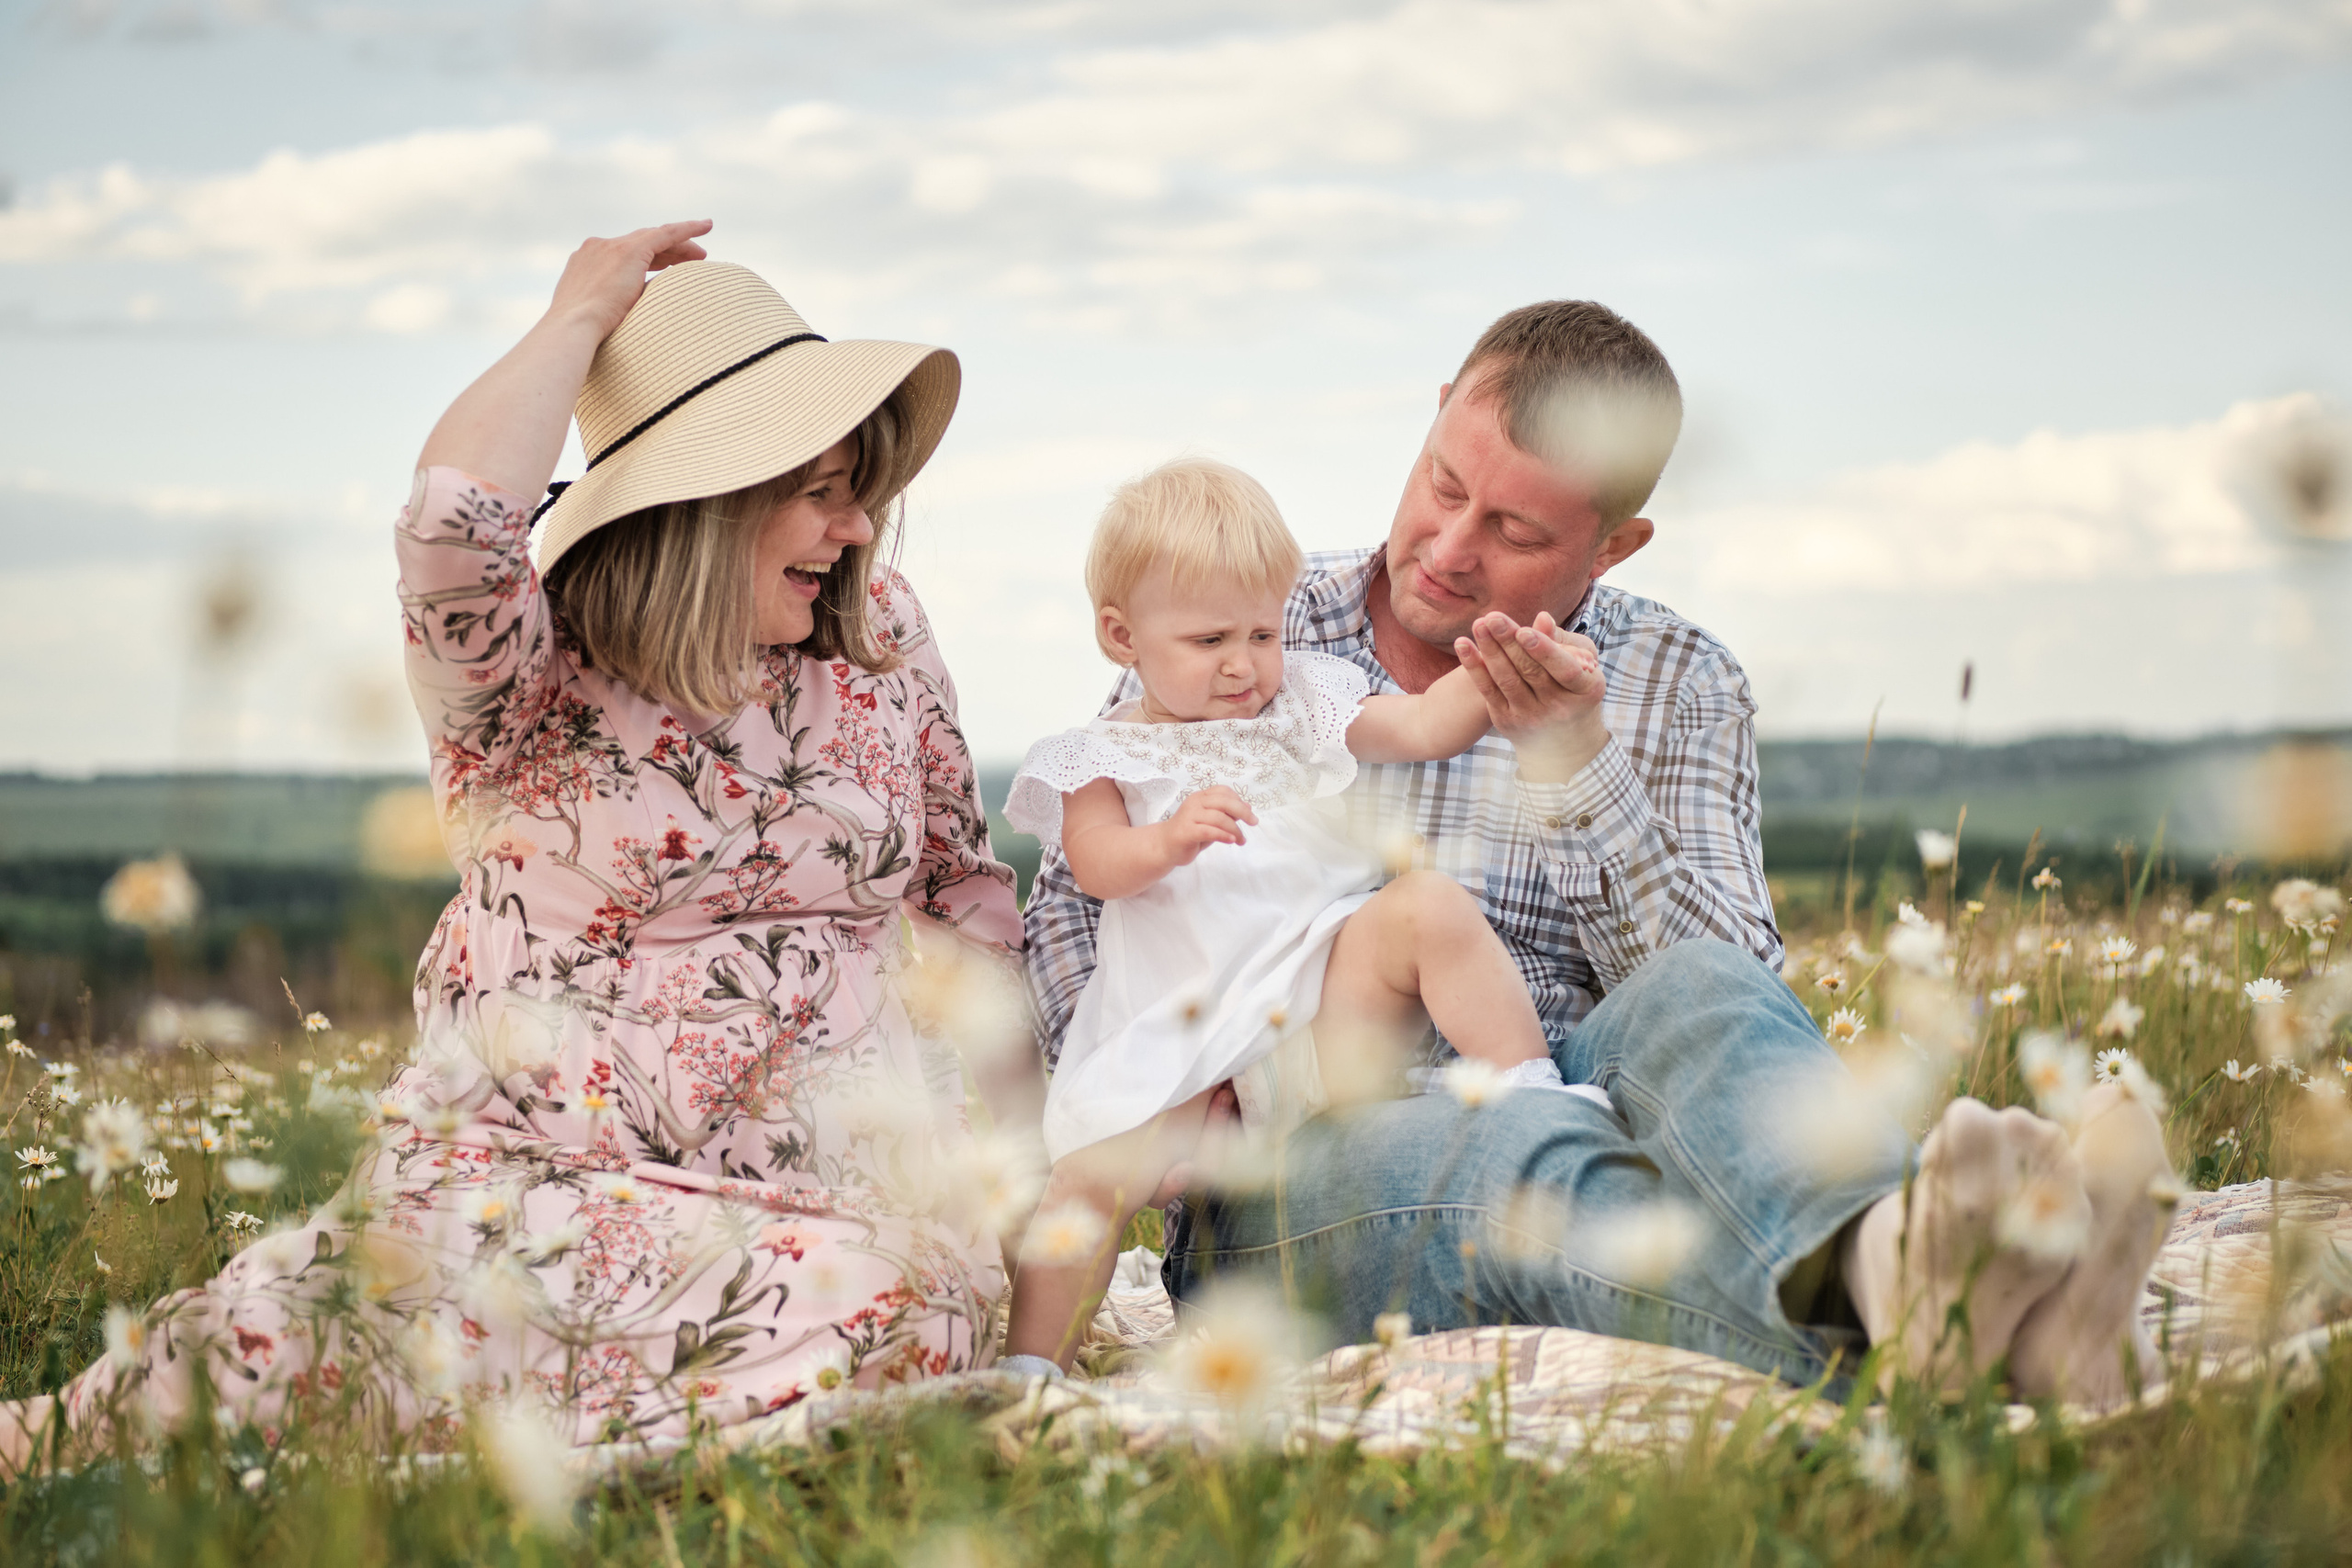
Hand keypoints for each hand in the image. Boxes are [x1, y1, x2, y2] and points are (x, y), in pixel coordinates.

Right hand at [544, 220, 713, 341]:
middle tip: (690, 260)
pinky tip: (707, 226)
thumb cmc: (582, 336)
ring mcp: (611, 246)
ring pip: (654, 238)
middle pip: (640, 243)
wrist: (573, 328)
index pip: (622, 255)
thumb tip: (632, 318)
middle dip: (666, 252)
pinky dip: (688, 229)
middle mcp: (597, 248)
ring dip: (680, 246)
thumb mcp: (595, 317)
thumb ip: (612, 308)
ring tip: (701, 256)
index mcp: (585, 263)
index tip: (662, 266)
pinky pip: (666, 234)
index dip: (646, 259)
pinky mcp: (629, 250)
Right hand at [1157, 787, 1255, 869]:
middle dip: (1242, 812)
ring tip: (1241, 840)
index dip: (1238, 800)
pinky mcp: (1186, 831)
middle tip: (1253, 823)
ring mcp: (1189, 816)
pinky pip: (1209, 831)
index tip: (1248, 813)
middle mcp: (1194, 803)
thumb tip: (1248, 808)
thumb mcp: (1211, 822)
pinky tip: (1231, 841)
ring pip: (1218, 818)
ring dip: (1235, 830)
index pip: (1223, 791)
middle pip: (1223, 802)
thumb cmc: (1191, 833)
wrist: (1165, 846)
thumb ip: (1226, 814)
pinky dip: (1223, 835)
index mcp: (1200, 797)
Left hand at [1454, 610, 1606, 781]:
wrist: (1562, 743)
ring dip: (1490, 650)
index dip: (1543, 651)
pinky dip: (1474, 667)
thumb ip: (1559, 642)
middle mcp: (1559, 707)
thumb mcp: (1581, 668)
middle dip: (1509, 642)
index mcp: (1586, 689)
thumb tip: (1541, 617)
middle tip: (1492, 617)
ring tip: (1479, 624)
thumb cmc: (1574, 691)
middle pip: (1530, 671)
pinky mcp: (1507, 721)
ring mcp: (1531, 717)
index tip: (1523, 631)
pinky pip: (1488, 691)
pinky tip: (1462, 644)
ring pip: (1507, 679)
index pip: (1564, 669)